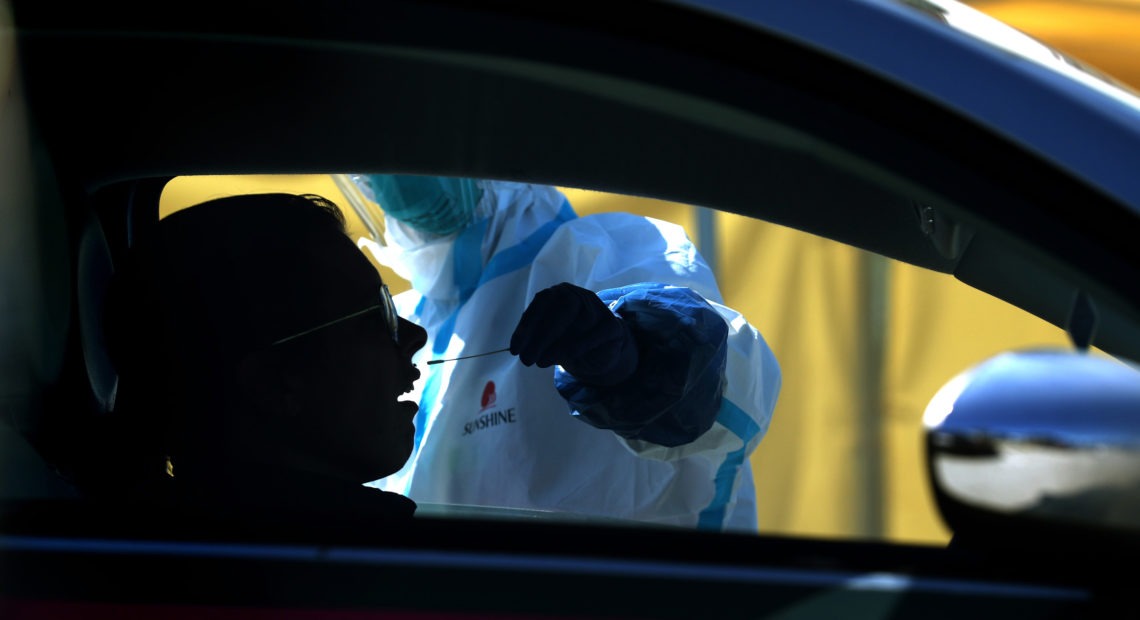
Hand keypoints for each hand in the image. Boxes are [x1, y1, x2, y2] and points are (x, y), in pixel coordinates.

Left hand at [510, 282, 637, 385]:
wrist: (601, 350)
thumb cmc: (569, 340)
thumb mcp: (549, 338)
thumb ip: (537, 338)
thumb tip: (521, 350)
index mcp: (559, 293)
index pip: (542, 302)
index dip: (526, 326)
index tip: (515, 349)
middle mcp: (579, 295)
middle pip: (562, 306)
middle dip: (541, 335)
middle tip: (527, 360)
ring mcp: (598, 308)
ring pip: (580, 318)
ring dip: (557, 343)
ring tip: (541, 363)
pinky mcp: (612, 326)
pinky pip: (595, 334)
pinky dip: (578, 346)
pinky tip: (565, 359)